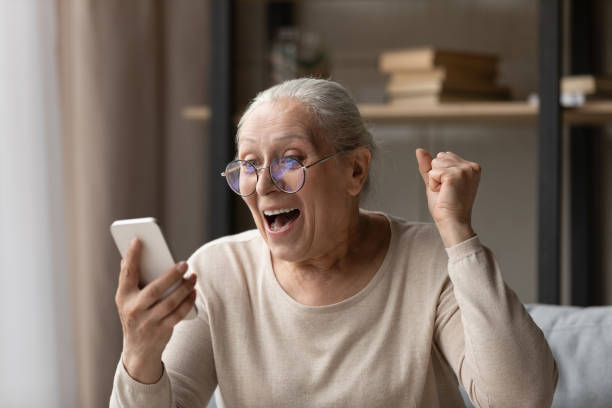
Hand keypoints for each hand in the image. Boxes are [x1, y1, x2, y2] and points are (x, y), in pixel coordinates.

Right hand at [114, 238, 196, 383]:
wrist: (138, 351)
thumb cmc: (136, 315)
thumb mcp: (127, 300)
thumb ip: (130, 279)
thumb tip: (130, 254)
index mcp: (123, 298)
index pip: (127, 274)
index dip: (131, 257)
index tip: (138, 239)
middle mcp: (133, 310)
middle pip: (154, 290)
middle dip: (170, 276)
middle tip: (184, 263)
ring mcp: (147, 323)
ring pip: (170, 303)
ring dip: (184, 288)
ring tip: (193, 276)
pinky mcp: (162, 331)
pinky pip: (178, 314)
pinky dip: (188, 302)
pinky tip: (194, 292)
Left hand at [416, 148, 480, 246]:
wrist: (452, 222)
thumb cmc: (446, 206)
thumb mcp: (436, 181)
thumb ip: (428, 165)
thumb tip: (419, 150)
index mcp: (472, 167)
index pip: (444, 156)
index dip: (440, 173)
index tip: (449, 188)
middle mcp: (471, 166)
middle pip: (439, 157)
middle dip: (437, 174)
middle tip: (446, 191)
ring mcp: (464, 170)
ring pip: (435, 163)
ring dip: (435, 180)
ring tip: (446, 192)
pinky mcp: (455, 175)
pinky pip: (432, 173)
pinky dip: (433, 184)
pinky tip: (443, 193)